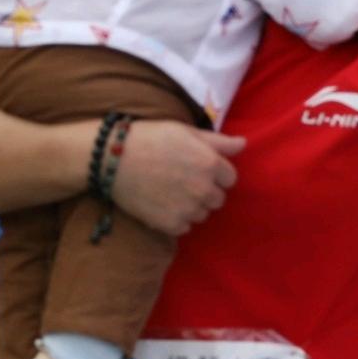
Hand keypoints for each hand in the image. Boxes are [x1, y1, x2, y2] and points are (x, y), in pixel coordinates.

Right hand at [109, 122, 243, 236]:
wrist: (113, 158)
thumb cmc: (151, 138)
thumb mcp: (186, 132)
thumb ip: (219, 142)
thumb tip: (244, 144)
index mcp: (210, 164)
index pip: (230, 178)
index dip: (215, 173)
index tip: (197, 167)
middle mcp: (204, 189)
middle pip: (218, 199)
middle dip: (206, 191)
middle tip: (182, 180)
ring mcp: (188, 209)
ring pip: (202, 214)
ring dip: (192, 206)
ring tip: (170, 191)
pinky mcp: (171, 224)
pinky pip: (185, 227)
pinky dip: (176, 218)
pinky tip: (161, 203)